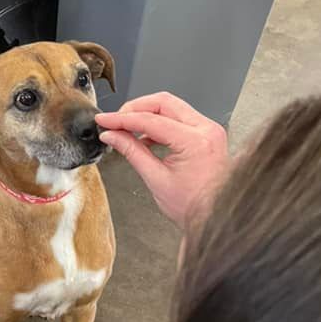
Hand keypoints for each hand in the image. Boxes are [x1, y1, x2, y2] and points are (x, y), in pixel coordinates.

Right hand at [96, 92, 229, 229]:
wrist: (215, 218)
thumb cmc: (194, 207)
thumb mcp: (156, 179)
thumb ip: (132, 152)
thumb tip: (112, 136)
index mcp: (195, 141)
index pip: (151, 120)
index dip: (122, 119)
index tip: (105, 121)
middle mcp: (206, 130)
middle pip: (163, 103)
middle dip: (135, 109)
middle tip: (114, 121)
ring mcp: (209, 130)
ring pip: (171, 107)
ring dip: (146, 115)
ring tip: (126, 130)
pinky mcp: (206, 134)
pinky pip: (179, 118)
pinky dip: (159, 123)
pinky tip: (144, 137)